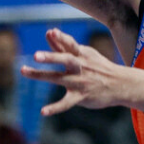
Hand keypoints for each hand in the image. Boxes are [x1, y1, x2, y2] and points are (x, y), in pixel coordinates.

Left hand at [21, 28, 143, 115]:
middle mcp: (80, 67)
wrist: (119, 84)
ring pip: (59, 79)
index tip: (50, 32)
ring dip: (41, 75)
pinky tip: (43, 111)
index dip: (61, 38)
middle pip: (65, 60)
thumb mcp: (84, 54)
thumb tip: (49, 32)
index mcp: (81, 54)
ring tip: (24, 71)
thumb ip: (64, 46)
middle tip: (35, 56)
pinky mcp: (81, 96)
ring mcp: (80, 82)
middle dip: (51, 57)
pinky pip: (66, 103)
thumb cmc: (97, 67)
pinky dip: (55, 108)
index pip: (70, 44)